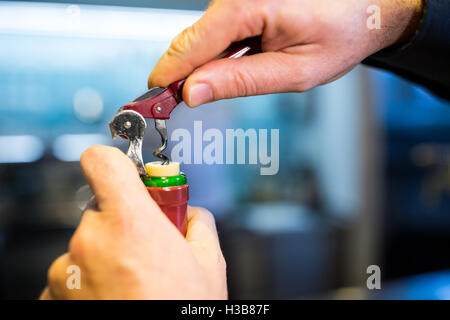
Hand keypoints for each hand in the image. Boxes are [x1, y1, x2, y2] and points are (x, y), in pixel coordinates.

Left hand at [40, 146, 226, 299]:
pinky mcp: (55, 295)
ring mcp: (67, 270)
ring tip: (134, 282)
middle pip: (101, 208)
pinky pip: (74, 273)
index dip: (114, 161)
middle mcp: (90, 240)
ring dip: (106, 255)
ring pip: (87, 244)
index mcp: (129, 221)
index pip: (102, 161)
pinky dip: (91, 281)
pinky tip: (116, 298)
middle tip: (147, 247)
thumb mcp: (210, 264)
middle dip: (123, 222)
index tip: (126, 172)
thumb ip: (197, 223)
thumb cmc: (183, 311)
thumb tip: (189, 213)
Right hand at [148, 0, 422, 106]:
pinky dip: (223, 52)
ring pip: (204, 36)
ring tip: (239, 81)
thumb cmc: (343, 32)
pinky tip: (247, 60)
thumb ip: (241, 81)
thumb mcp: (295, 71)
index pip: (192, 44)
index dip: (168, 75)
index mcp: (249, 4)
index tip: (151, 100)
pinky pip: (220, 29)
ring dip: (209, 64)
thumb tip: (194, 91)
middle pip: (192, 40)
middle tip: (181, 103)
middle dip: (185, 74)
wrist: (368, 6)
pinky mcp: (244, 1)